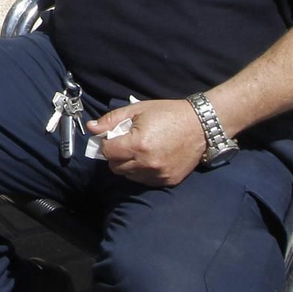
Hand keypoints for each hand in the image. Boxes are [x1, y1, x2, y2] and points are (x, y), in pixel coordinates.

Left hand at [88, 99, 205, 186]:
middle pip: (115, 167)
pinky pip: (145, 181)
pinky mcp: (169, 180)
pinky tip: (150, 158)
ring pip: (129, 176)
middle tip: (125, 143)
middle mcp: (147, 163)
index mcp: (138, 145)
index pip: (107, 152)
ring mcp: (159, 174)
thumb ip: (111, 120)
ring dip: (128, 165)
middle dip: (115, 155)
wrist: (201, 125)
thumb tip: (91, 128)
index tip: (112, 137)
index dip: (106, 144)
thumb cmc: (168, 114)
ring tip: (138, 151)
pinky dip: (142, 172)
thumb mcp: (137, 110)